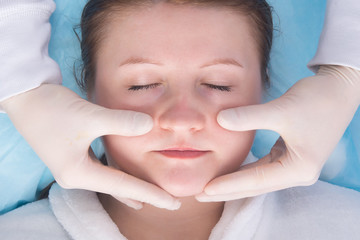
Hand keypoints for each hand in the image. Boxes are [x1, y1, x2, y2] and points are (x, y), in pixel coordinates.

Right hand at [1, 84, 179, 209]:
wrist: (25, 96)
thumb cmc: (51, 108)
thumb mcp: (89, 116)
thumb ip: (121, 123)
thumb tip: (150, 125)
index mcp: (79, 173)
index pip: (123, 187)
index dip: (150, 194)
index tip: (172, 203)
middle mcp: (76, 175)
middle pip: (118, 188)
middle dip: (144, 195)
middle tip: (169, 202)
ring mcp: (74, 166)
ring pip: (111, 180)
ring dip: (132, 186)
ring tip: (152, 195)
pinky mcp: (74, 154)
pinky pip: (104, 169)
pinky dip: (119, 173)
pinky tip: (128, 176)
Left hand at [197, 65, 359, 200]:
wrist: (339, 89)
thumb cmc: (316, 99)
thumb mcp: (281, 110)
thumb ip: (249, 117)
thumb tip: (218, 120)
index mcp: (299, 169)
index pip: (256, 180)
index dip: (228, 185)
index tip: (204, 189)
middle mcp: (297, 172)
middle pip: (255, 186)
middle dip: (227, 191)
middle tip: (199, 195)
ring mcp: (294, 165)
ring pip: (258, 178)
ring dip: (235, 182)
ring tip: (210, 187)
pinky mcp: (290, 155)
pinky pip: (263, 168)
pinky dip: (246, 170)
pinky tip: (230, 171)